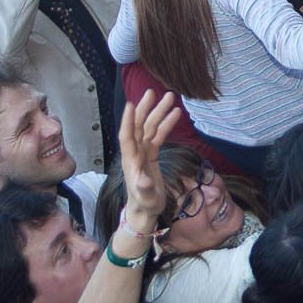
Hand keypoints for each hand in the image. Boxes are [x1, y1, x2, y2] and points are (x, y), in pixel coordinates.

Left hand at [119, 91, 181, 219]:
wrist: (145, 210)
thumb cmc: (145, 204)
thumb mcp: (146, 198)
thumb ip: (144, 187)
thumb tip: (144, 179)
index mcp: (130, 160)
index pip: (127, 136)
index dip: (128, 121)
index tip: (131, 104)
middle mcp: (135, 153)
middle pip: (139, 126)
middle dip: (146, 109)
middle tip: (153, 92)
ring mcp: (143, 152)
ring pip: (150, 128)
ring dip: (159, 113)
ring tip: (170, 98)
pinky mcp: (151, 155)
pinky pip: (158, 136)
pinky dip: (166, 124)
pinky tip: (176, 114)